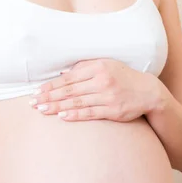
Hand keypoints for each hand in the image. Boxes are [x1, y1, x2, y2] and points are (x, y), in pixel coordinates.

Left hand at [30, 59, 160, 121]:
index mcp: (98, 68)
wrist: (148, 92)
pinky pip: (90, 113)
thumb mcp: (106, 65)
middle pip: (70, 90)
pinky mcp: (113, 111)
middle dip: (49, 97)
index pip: (69, 78)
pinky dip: (75, 115)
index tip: (37, 91)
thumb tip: (62, 75)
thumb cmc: (123, 78)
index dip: (52, 85)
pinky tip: (62, 116)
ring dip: (58, 106)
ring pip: (77, 102)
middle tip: (33, 103)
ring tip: (42, 110)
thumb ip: (85, 68)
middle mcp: (102, 81)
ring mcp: (108, 97)